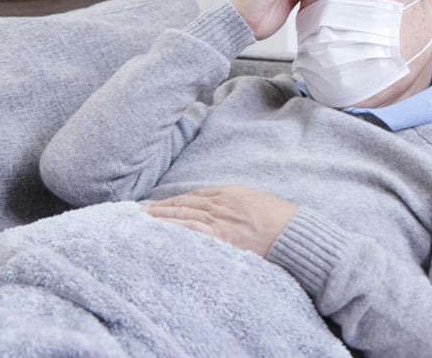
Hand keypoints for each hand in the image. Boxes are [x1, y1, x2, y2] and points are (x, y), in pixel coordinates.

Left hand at [142, 186, 297, 256]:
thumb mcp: (256, 204)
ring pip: (182, 215)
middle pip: (182, 204)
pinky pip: (191, 231)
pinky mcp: (221, 237)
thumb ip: (235, 205)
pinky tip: (157, 232)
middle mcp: (221, 203)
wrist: (294, 234)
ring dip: (159, 217)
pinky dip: (173, 229)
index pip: (193, 196)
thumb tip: (220, 212)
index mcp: (230, 193)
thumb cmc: (281, 222)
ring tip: (139, 222)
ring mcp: (220, 220)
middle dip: (159, 208)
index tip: (157, 206)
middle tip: (136, 212)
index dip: (173, 201)